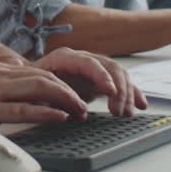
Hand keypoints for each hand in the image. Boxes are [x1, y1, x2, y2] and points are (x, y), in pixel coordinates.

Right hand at [0, 60, 92, 128]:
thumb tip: (21, 100)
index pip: (36, 72)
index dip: (59, 83)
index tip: (74, 95)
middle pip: (43, 77)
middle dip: (68, 90)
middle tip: (83, 104)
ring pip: (38, 88)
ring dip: (64, 99)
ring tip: (80, 110)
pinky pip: (23, 109)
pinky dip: (46, 112)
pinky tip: (60, 117)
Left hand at [33, 48, 147, 115]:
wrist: (29, 83)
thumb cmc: (31, 86)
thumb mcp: (38, 90)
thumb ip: (55, 97)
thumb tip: (78, 111)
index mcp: (65, 58)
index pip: (90, 62)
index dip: (102, 76)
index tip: (111, 92)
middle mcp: (82, 59)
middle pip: (109, 67)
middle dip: (118, 89)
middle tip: (118, 112)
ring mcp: (93, 68)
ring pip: (118, 75)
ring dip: (126, 94)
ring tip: (126, 114)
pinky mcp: (100, 80)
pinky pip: (121, 83)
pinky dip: (132, 93)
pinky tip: (141, 104)